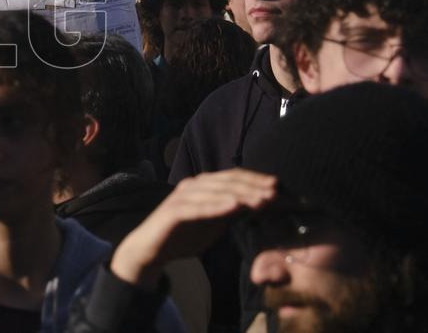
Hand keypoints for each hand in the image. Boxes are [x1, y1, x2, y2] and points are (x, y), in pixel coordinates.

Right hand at [111, 169, 276, 288]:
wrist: (151, 250)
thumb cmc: (183, 235)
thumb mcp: (214, 224)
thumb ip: (232, 213)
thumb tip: (260, 204)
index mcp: (202, 186)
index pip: (232, 177)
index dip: (254, 179)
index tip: (277, 185)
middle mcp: (192, 186)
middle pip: (226, 182)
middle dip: (252, 186)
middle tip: (274, 192)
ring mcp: (181, 197)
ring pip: (215, 192)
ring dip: (240, 195)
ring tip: (261, 200)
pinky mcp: (173, 211)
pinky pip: (198, 207)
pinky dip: (216, 205)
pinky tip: (234, 207)